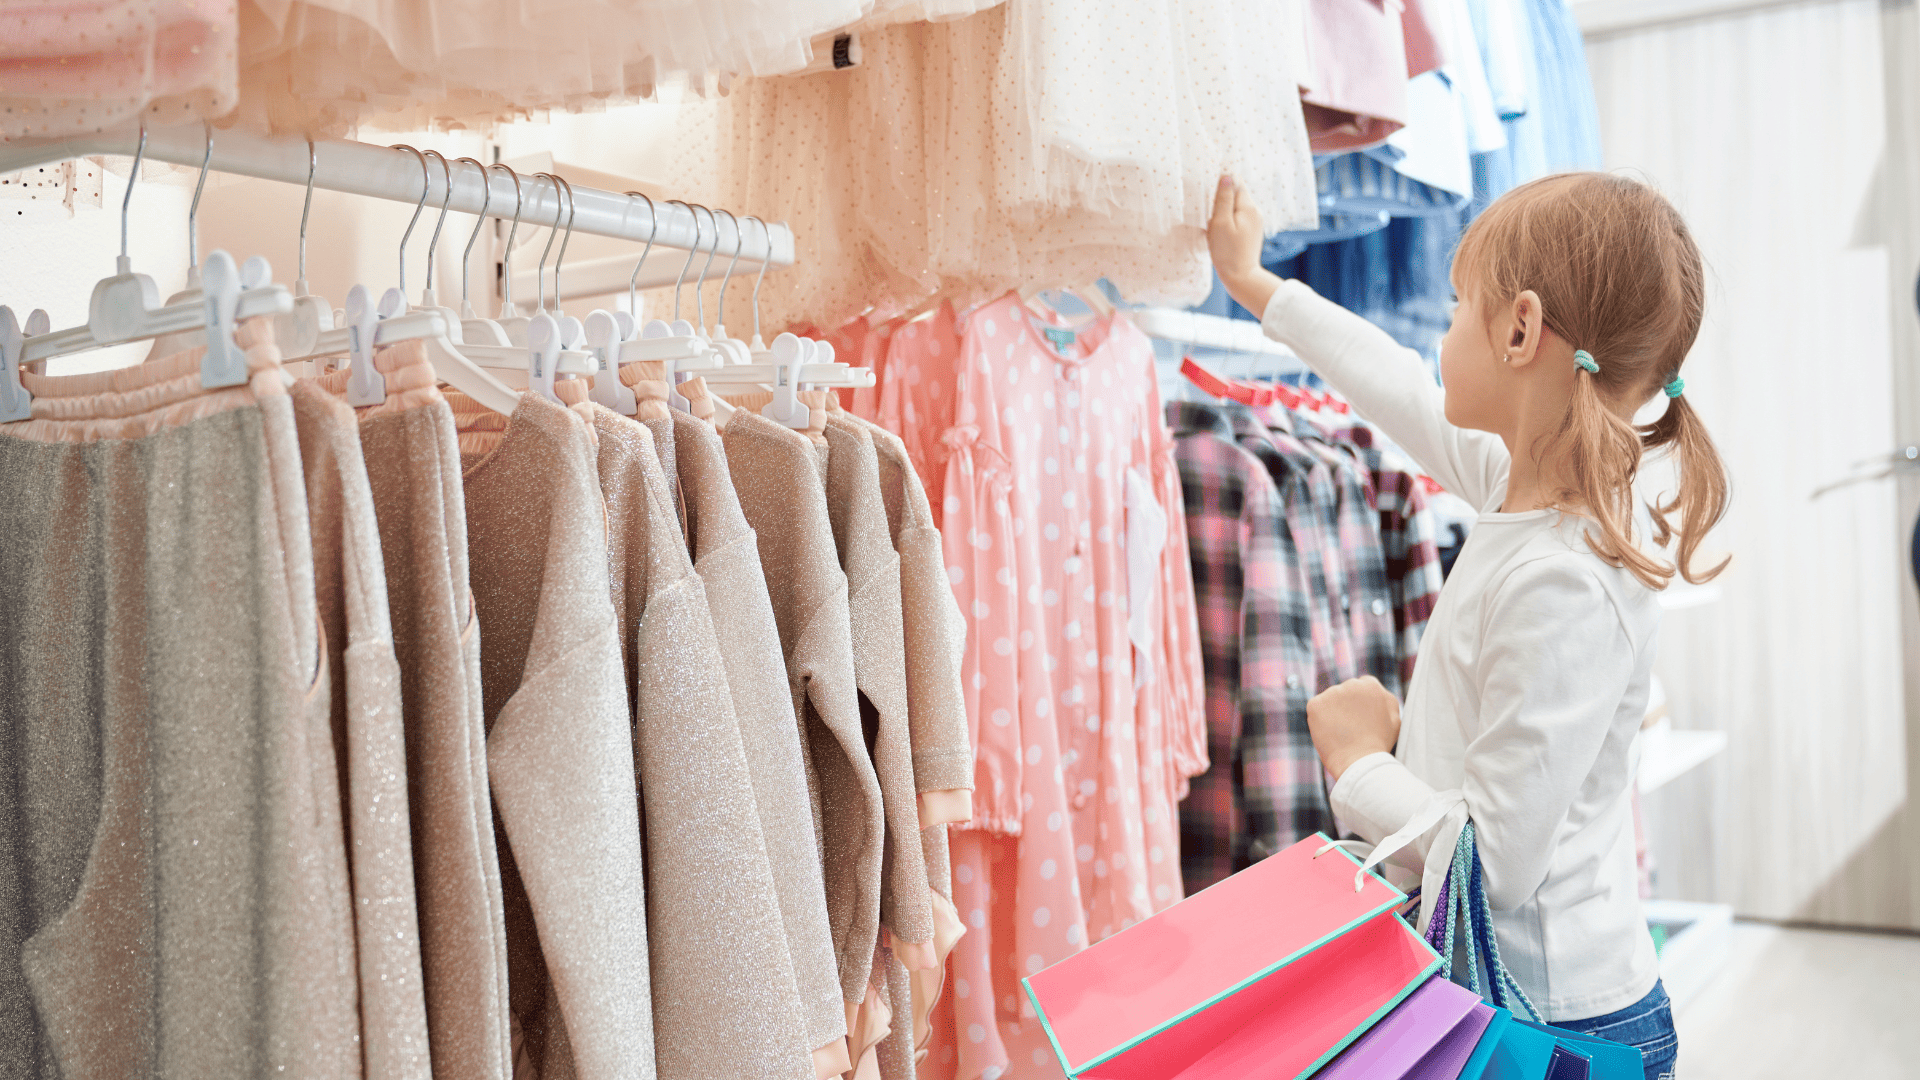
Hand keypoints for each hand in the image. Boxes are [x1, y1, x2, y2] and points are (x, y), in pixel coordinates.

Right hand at [1208, 177, 1280, 315]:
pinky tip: (1221, 233)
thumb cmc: (1227, 252)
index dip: (1222, 184)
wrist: (1241, 277)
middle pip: (1237, 194)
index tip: (1209, 194)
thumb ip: (1224, 199)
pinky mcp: (1252, 231)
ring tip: (1215, 225)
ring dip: (1224, 211)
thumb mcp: (1221, 223)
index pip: (1236, 182)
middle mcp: (1255, 211)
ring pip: (1236, 207)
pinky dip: (1228, 221)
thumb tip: (1227, 176)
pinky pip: (1238, 218)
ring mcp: (1255, 222)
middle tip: (1210, 213)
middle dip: (1222, 199)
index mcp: (1248, 207)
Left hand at [1306, 676, 1401, 781]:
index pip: (1363, 687)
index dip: (1361, 705)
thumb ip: (1385, 701)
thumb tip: (1377, 693)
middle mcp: (1351, 684)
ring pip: (1330, 701)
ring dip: (1333, 713)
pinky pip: (1316, 709)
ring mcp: (1332, 693)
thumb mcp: (1394, 719)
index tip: (1361, 719)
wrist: (1360, 761)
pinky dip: (1319, 720)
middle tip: (1352, 728)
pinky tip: (1330, 733)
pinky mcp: (1315, 704)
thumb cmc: (1379, 744)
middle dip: (1346, 706)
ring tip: (1342, 734)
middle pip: (1346, 692)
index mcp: (1371, 685)